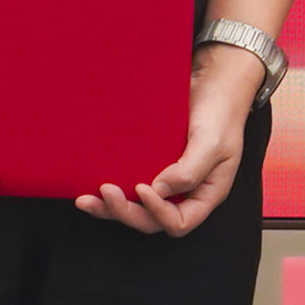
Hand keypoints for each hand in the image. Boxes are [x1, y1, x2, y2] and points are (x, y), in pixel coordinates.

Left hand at [79, 49, 261, 236]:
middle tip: (106, 191)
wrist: (213, 83)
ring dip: (110, 208)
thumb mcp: (212, 142)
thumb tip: (158, 191)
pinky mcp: (150, 167)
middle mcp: (184, 195)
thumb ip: (189, 171)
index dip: (158, 212)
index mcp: (205, 194)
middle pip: (152, 220)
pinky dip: (109, 193)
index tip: (142, 187)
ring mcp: (166, 183)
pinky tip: (88, 188)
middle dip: (126, 211)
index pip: (180, 221)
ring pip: (136, 209)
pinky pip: (128, 189)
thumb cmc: (219, 112)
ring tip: (86, 199)